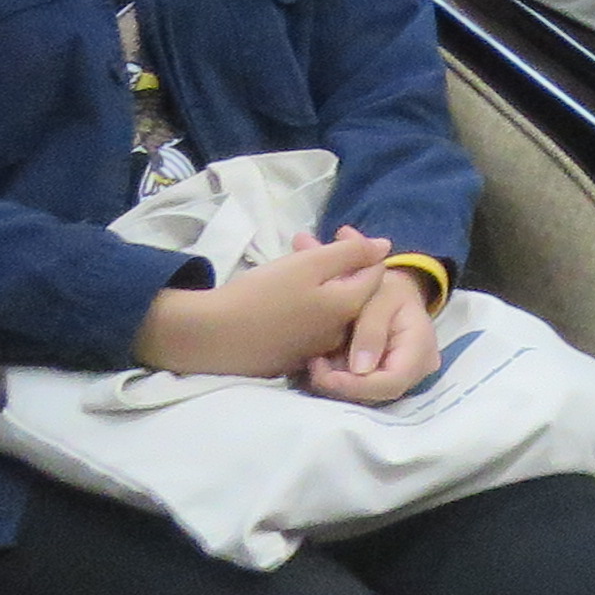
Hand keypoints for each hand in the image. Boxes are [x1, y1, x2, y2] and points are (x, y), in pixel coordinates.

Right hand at [136, 230, 389, 377]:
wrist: (209, 336)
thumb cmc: (261, 295)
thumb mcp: (308, 264)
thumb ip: (350, 253)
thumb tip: (385, 247)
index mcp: (348, 307)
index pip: (375, 273)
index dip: (359, 249)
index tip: (335, 236)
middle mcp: (339, 333)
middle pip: (352, 291)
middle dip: (337, 265)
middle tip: (307, 247)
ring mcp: (315, 349)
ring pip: (328, 308)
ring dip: (319, 285)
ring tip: (292, 265)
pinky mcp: (290, 358)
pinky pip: (308, 326)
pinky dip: (302, 306)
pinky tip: (279, 295)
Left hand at [303, 265, 446, 405]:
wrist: (392, 292)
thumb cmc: (387, 290)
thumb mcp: (380, 298)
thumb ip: (371, 330)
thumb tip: (360, 370)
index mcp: (421, 348)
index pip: (392, 381)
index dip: (356, 386)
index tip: (323, 375)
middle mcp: (418, 371)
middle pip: (377, 394)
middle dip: (341, 386)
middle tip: (314, 365)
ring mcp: (403, 379)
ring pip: (367, 397)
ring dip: (338, 385)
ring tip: (317, 362)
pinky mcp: (386, 381)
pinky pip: (362, 391)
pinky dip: (340, 382)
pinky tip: (326, 366)